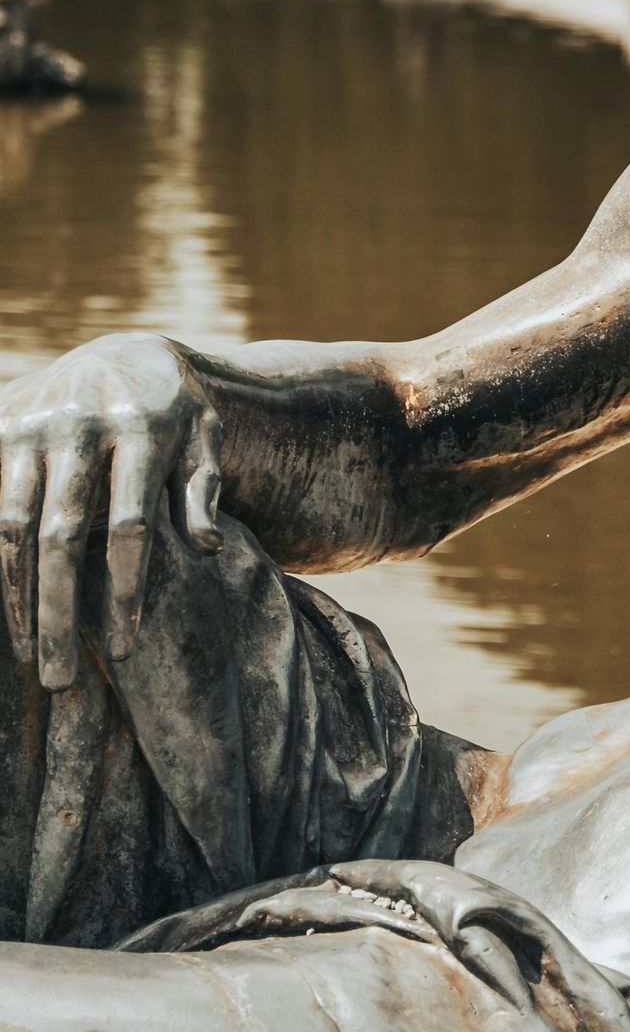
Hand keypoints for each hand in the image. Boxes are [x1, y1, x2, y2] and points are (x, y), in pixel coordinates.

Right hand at [0, 335, 221, 688]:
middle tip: (61, 680)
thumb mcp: (207, 437)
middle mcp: (79, 424)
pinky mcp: (0, 427)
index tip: (127, 645)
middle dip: (58, 611)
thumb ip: (203, 488)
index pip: (131, 523)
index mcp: (142, 426)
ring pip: (12, 527)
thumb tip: (205, 546)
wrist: (122, 350)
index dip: (126, 588)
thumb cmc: (176, 412)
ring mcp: (31, 426)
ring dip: (17, 598)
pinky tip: (5, 608)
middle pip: (63, 535)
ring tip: (29, 658)